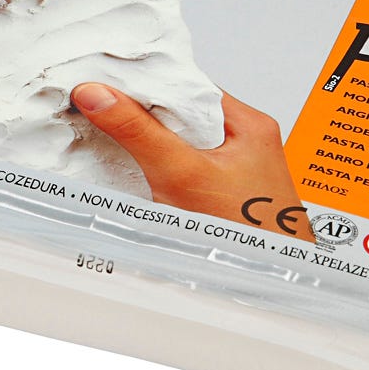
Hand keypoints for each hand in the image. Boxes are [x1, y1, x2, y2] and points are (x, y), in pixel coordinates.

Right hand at [71, 84, 314, 241]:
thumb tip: (98, 94)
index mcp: (248, 123)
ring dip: (150, 143)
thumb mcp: (182, 175)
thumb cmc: (248, 235)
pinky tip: (142, 175)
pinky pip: (185, 167)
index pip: (187, 85)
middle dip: (143, 114)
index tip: (105, 83)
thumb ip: (139, 133)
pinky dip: (161, 168)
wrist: (270, 286)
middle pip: (183, 113)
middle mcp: (246, 142)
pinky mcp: (224, 194)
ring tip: (116, 141)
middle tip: (100, 111)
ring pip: (182, 142)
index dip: (146, 82)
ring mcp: (236, 170)